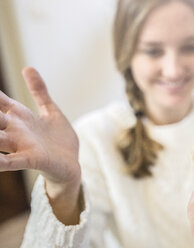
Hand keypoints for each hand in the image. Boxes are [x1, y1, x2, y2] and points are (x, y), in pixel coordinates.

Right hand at [0, 67, 80, 222]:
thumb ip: (39, 91)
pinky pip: (11, 161)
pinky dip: (0, 162)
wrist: (70, 163)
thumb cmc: (57, 138)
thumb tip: (28, 67)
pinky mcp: (31, 159)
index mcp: (19, 117)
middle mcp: (15, 131)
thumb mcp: (49, 111)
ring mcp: (21, 146)